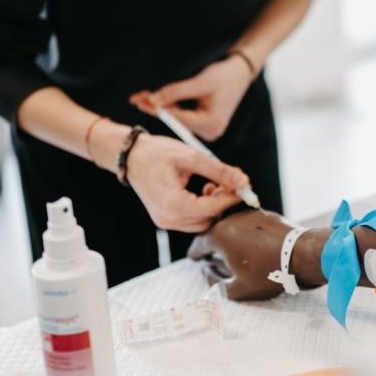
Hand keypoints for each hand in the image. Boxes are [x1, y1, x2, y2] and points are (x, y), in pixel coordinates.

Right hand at [123, 133, 251, 233]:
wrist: (130, 156)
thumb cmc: (157, 153)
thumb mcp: (192, 157)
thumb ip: (220, 171)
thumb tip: (244, 182)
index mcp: (174, 204)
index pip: (214, 208)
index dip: (232, 197)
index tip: (245, 185)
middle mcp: (168, 219)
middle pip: (209, 220)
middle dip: (223, 202)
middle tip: (228, 182)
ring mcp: (165, 222)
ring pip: (202, 223)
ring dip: (213, 207)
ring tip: (212, 185)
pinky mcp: (164, 219)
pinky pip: (191, 221)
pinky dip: (202, 209)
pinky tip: (203, 191)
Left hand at [130, 55, 253, 141]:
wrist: (240, 72)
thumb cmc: (225, 75)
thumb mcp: (200, 82)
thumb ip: (175, 92)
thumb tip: (152, 100)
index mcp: (211, 124)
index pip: (179, 118)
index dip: (159, 109)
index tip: (141, 101)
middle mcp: (209, 132)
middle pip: (176, 120)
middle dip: (156, 108)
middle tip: (136, 98)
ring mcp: (206, 129)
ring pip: (177, 117)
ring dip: (161, 106)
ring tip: (141, 97)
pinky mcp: (203, 123)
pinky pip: (182, 115)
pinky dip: (170, 106)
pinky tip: (154, 100)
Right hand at [188, 207, 315, 299]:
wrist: (302, 254)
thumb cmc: (269, 273)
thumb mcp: (237, 288)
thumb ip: (215, 281)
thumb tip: (207, 271)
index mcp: (220, 235)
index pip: (199, 244)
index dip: (195, 254)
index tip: (194, 259)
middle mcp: (231, 219)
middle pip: (215, 232)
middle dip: (211, 245)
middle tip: (211, 258)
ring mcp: (249, 214)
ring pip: (232, 226)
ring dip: (229, 238)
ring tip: (233, 254)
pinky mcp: (265, 214)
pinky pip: (248, 225)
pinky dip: (245, 234)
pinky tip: (252, 247)